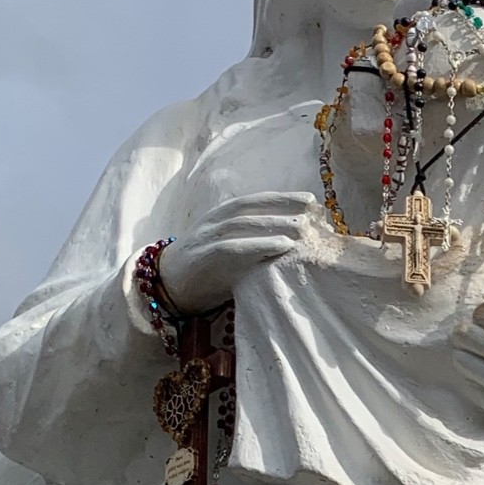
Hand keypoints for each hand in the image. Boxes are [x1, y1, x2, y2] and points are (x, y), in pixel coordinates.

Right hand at [155, 190, 319, 313]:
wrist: (169, 287)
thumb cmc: (208, 271)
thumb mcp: (233, 252)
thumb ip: (255, 243)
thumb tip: (295, 243)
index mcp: (221, 217)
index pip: (254, 201)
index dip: (282, 197)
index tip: (311, 199)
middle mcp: (214, 222)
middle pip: (251, 209)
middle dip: (283, 207)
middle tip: (314, 213)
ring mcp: (206, 238)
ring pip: (243, 224)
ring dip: (275, 224)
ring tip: (303, 229)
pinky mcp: (203, 258)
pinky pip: (233, 247)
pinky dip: (259, 244)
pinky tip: (282, 245)